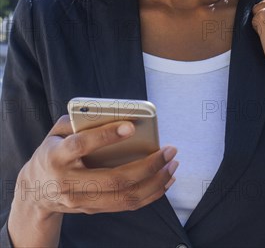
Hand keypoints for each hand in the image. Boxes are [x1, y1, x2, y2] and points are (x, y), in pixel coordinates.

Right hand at [14, 115, 178, 216]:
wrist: (34, 192)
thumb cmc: (52, 152)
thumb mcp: (56, 132)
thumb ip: (78, 120)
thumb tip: (111, 112)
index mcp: (57, 157)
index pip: (81, 146)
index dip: (106, 136)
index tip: (131, 126)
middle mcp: (69, 183)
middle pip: (113, 180)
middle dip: (147, 166)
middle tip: (169, 150)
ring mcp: (82, 201)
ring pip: (124, 197)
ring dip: (154, 182)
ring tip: (172, 164)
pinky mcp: (93, 209)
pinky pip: (126, 205)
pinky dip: (150, 194)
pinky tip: (165, 181)